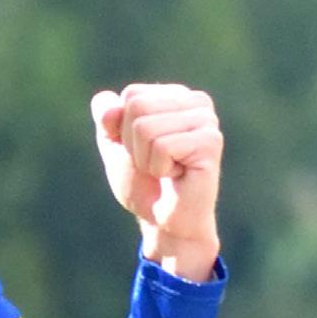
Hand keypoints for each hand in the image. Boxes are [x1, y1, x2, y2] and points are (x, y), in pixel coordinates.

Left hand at [90, 83, 222, 279]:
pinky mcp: (210, 142)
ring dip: (146, 160)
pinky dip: (159, 168)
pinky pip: (161, 147)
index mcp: (176, 95)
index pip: (131, 95)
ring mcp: (206, 120)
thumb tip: (108, 100)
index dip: (123, 129)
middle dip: (133, 145)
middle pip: (136, 106)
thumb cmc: (144, 184)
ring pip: (145, 128)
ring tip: (166, 171)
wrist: (165, 222)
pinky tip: (178, 177)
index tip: (143, 151)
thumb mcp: (114, 145)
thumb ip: (106, 117)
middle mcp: (196, 101)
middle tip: (154, 165)